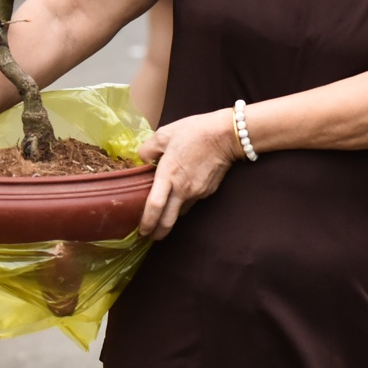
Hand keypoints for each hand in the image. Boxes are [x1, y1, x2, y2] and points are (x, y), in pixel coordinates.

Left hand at [136, 110, 239, 239]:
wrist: (225, 134)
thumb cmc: (194, 131)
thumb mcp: (164, 134)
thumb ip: (148, 149)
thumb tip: (143, 159)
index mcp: (168, 174)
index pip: (155, 206)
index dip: (147, 222)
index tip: (141, 230)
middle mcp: (182, 189)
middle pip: (168, 221)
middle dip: (158, 233)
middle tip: (150, 236)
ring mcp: (197, 192)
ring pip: (181, 211)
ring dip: (172, 215)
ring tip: (164, 213)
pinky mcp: (208, 191)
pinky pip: (192, 200)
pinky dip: (185, 200)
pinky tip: (184, 191)